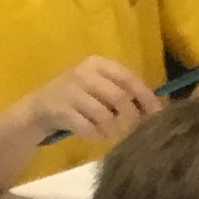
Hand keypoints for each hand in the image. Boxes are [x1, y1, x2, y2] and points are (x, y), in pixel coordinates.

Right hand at [24, 57, 160, 146]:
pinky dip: (95, 135)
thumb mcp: (100, 88)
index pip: (128, 77)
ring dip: (111, 129)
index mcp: (97, 63)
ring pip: (103, 114)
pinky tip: (94, 134)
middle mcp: (84, 72)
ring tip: (110, 133)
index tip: (158, 114)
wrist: (40, 108)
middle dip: (130, 117)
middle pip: (118, 97)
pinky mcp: (59, 109)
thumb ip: (124, 94)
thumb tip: (155, 110)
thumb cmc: (79, 99)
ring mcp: (70, 90)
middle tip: (135, 130)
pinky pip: (87, 127)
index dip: (145, 96)